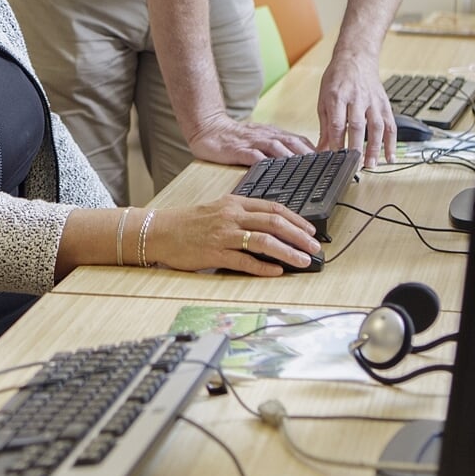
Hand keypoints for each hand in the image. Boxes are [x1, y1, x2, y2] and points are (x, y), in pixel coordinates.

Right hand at [144, 196, 321, 275]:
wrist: (159, 231)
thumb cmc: (187, 223)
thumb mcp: (217, 209)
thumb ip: (241, 214)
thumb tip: (269, 226)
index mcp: (234, 203)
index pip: (273, 208)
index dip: (296, 219)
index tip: (310, 230)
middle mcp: (231, 216)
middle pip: (274, 223)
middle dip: (299, 236)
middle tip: (315, 247)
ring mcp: (223, 235)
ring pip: (264, 241)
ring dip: (287, 252)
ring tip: (303, 260)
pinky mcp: (214, 253)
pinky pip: (244, 261)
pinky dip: (263, 267)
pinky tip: (276, 272)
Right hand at [186, 114, 314, 167]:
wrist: (207, 127)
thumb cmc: (233, 137)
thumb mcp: (259, 137)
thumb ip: (276, 146)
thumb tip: (297, 158)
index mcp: (272, 134)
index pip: (299, 141)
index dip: (315, 151)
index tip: (329, 162)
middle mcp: (266, 136)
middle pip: (292, 143)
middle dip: (309, 154)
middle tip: (323, 167)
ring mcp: (252, 142)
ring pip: (277, 147)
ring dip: (292, 158)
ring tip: (305, 169)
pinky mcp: (238, 149)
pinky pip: (254, 156)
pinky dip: (265, 162)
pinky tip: (274, 170)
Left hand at [317, 55, 394, 166]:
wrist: (356, 58)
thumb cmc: (338, 78)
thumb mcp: (324, 98)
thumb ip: (324, 125)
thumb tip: (321, 148)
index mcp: (338, 96)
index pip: (337, 123)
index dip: (336, 141)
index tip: (334, 157)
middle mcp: (357, 99)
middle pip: (357, 126)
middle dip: (356, 148)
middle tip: (354, 166)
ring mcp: (373, 102)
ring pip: (376, 127)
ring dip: (375, 148)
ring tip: (371, 165)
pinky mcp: (384, 104)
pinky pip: (390, 125)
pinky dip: (391, 142)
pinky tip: (389, 157)